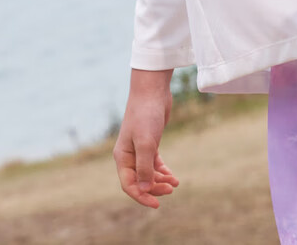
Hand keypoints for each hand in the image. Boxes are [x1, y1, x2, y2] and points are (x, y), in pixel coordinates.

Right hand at [113, 70, 178, 208]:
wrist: (152, 90)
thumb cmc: (146, 115)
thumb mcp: (146, 143)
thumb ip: (144, 167)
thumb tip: (144, 190)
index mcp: (122, 157)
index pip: (129, 185)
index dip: (142, 196)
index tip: (157, 204)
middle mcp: (129, 155)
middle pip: (140, 181)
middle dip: (155, 188)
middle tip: (171, 189)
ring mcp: (139, 149)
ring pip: (148, 174)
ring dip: (160, 181)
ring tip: (174, 184)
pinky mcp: (150, 143)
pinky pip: (155, 164)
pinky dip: (163, 172)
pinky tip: (173, 177)